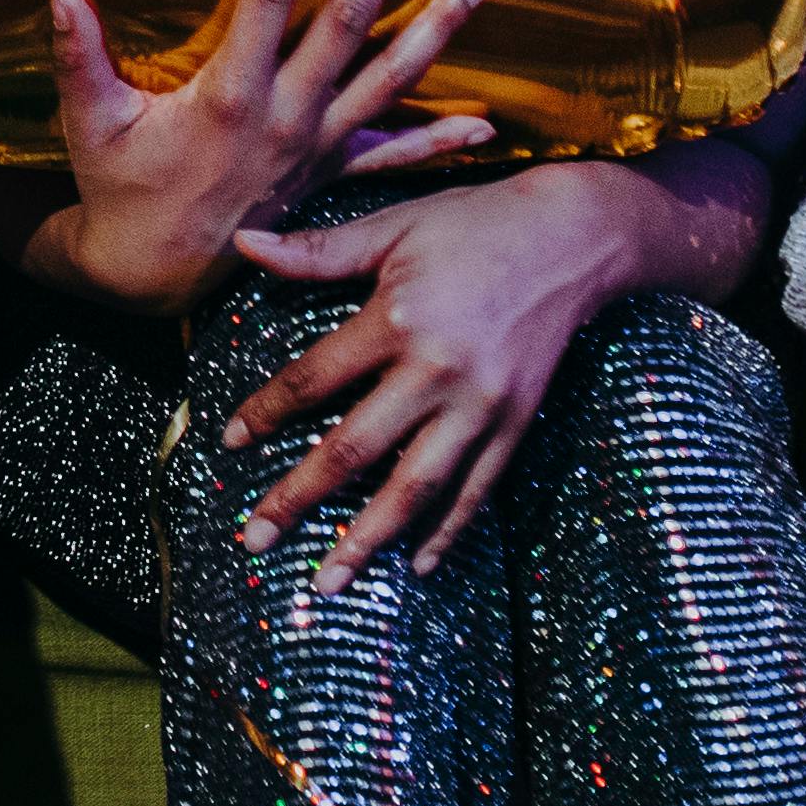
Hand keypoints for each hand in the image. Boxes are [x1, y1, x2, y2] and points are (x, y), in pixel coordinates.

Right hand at [26, 0, 495, 324]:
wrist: (153, 271)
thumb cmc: (119, 187)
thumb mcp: (89, 120)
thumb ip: (77, 52)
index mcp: (229, 94)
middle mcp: (286, 116)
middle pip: (346, 23)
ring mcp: (316, 147)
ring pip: (389, 78)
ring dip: (437, 26)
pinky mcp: (328, 174)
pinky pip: (393, 156)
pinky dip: (439, 140)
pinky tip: (485, 125)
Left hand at [209, 159, 695, 591]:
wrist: (575, 237)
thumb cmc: (473, 225)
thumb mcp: (394, 228)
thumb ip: (319, 251)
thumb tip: (243, 245)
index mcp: (399, 320)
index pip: (314, 380)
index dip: (267, 414)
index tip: (230, 445)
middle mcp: (439, 371)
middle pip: (355, 448)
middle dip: (300, 498)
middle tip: (255, 538)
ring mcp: (482, 406)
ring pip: (416, 487)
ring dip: (367, 537)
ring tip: (328, 580)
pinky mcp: (517, 423)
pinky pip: (477, 491)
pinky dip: (446, 532)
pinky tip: (416, 565)